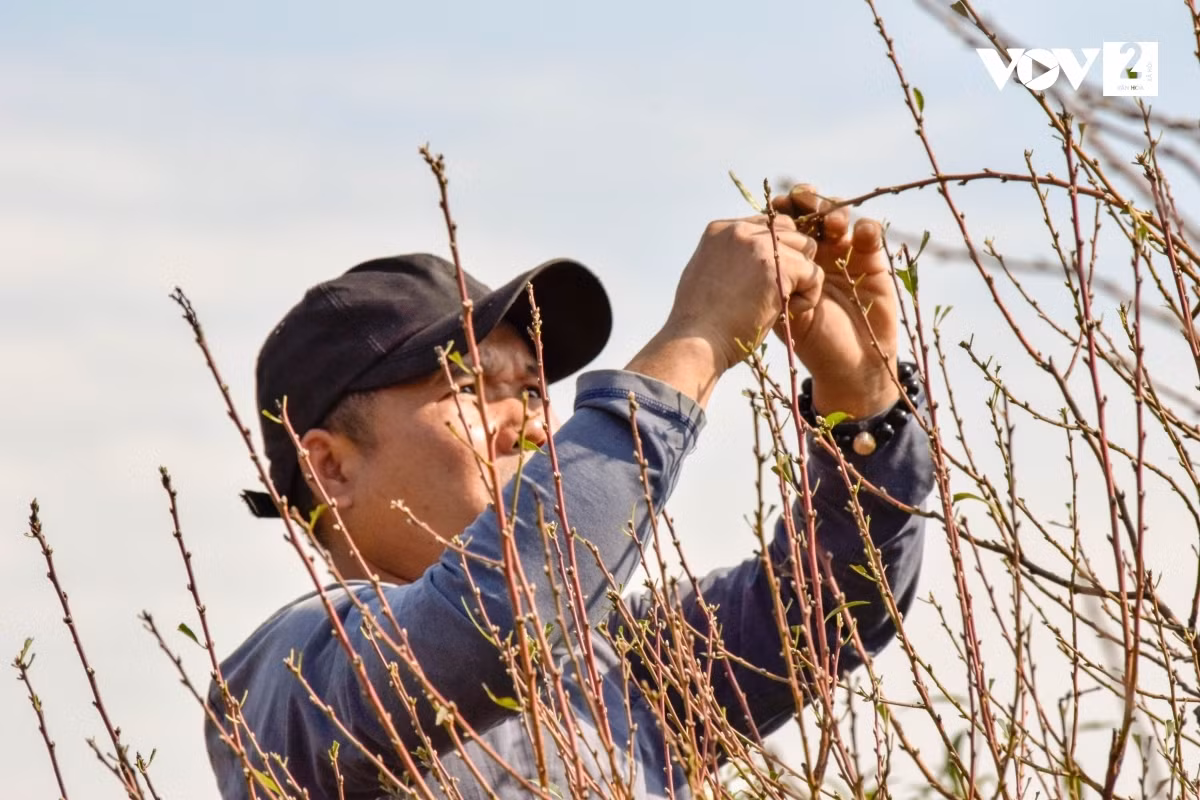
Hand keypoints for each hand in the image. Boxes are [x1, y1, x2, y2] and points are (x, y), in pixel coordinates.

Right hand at [626, 215, 821, 407]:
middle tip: (773, 293)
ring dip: (800, 279)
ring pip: (806, 250)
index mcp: (720, 230)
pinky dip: (807, 298)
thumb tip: (751, 265)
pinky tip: (785, 313)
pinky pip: (814, 275)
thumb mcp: (706, 276)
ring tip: (779, 305)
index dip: (771, 255)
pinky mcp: (779, 266)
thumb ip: (728, 260)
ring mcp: (759, 245)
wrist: (696, 341)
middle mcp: (739, 230)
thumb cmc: (700, 323)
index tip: (758, 284)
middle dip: (790, 261)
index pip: (764, 226)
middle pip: (789, 231)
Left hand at [771, 185, 899, 417]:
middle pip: (812, 211)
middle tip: (801, 200)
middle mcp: (817, 250)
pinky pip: (870, 234)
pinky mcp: (873, 259)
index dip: (781, 211)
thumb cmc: (809, 342)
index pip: (784, 223)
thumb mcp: (779, 309)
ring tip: (831, 224)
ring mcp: (845, 252)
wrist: (847, 365)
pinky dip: (866, 228)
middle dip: (807, 201)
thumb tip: (746, 250)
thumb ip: (768, 281)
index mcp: (789, 259)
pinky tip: (859, 233)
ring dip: (834, 211)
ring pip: (839, 216)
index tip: (773, 207)